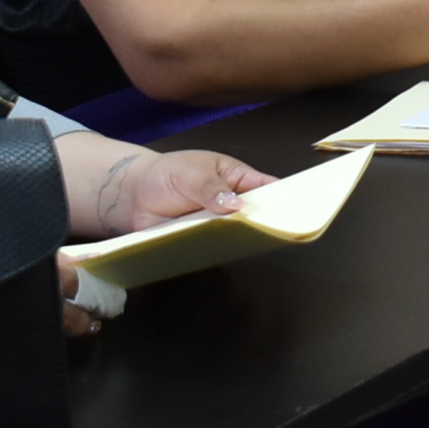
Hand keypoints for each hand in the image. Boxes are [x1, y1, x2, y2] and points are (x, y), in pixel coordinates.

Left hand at [55, 149, 274, 335]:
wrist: (132, 195)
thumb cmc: (167, 174)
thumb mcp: (192, 173)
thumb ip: (212, 188)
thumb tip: (236, 205)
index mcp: (237, 179)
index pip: (268, 188)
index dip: (283, 198)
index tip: (296, 209)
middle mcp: (232, 204)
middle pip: (256, 216)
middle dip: (264, 223)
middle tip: (275, 233)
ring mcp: (217, 225)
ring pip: (237, 235)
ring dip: (240, 239)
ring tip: (249, 244)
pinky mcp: (202, 242)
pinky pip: (215, 248)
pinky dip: (218, 251)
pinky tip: (222, 254)